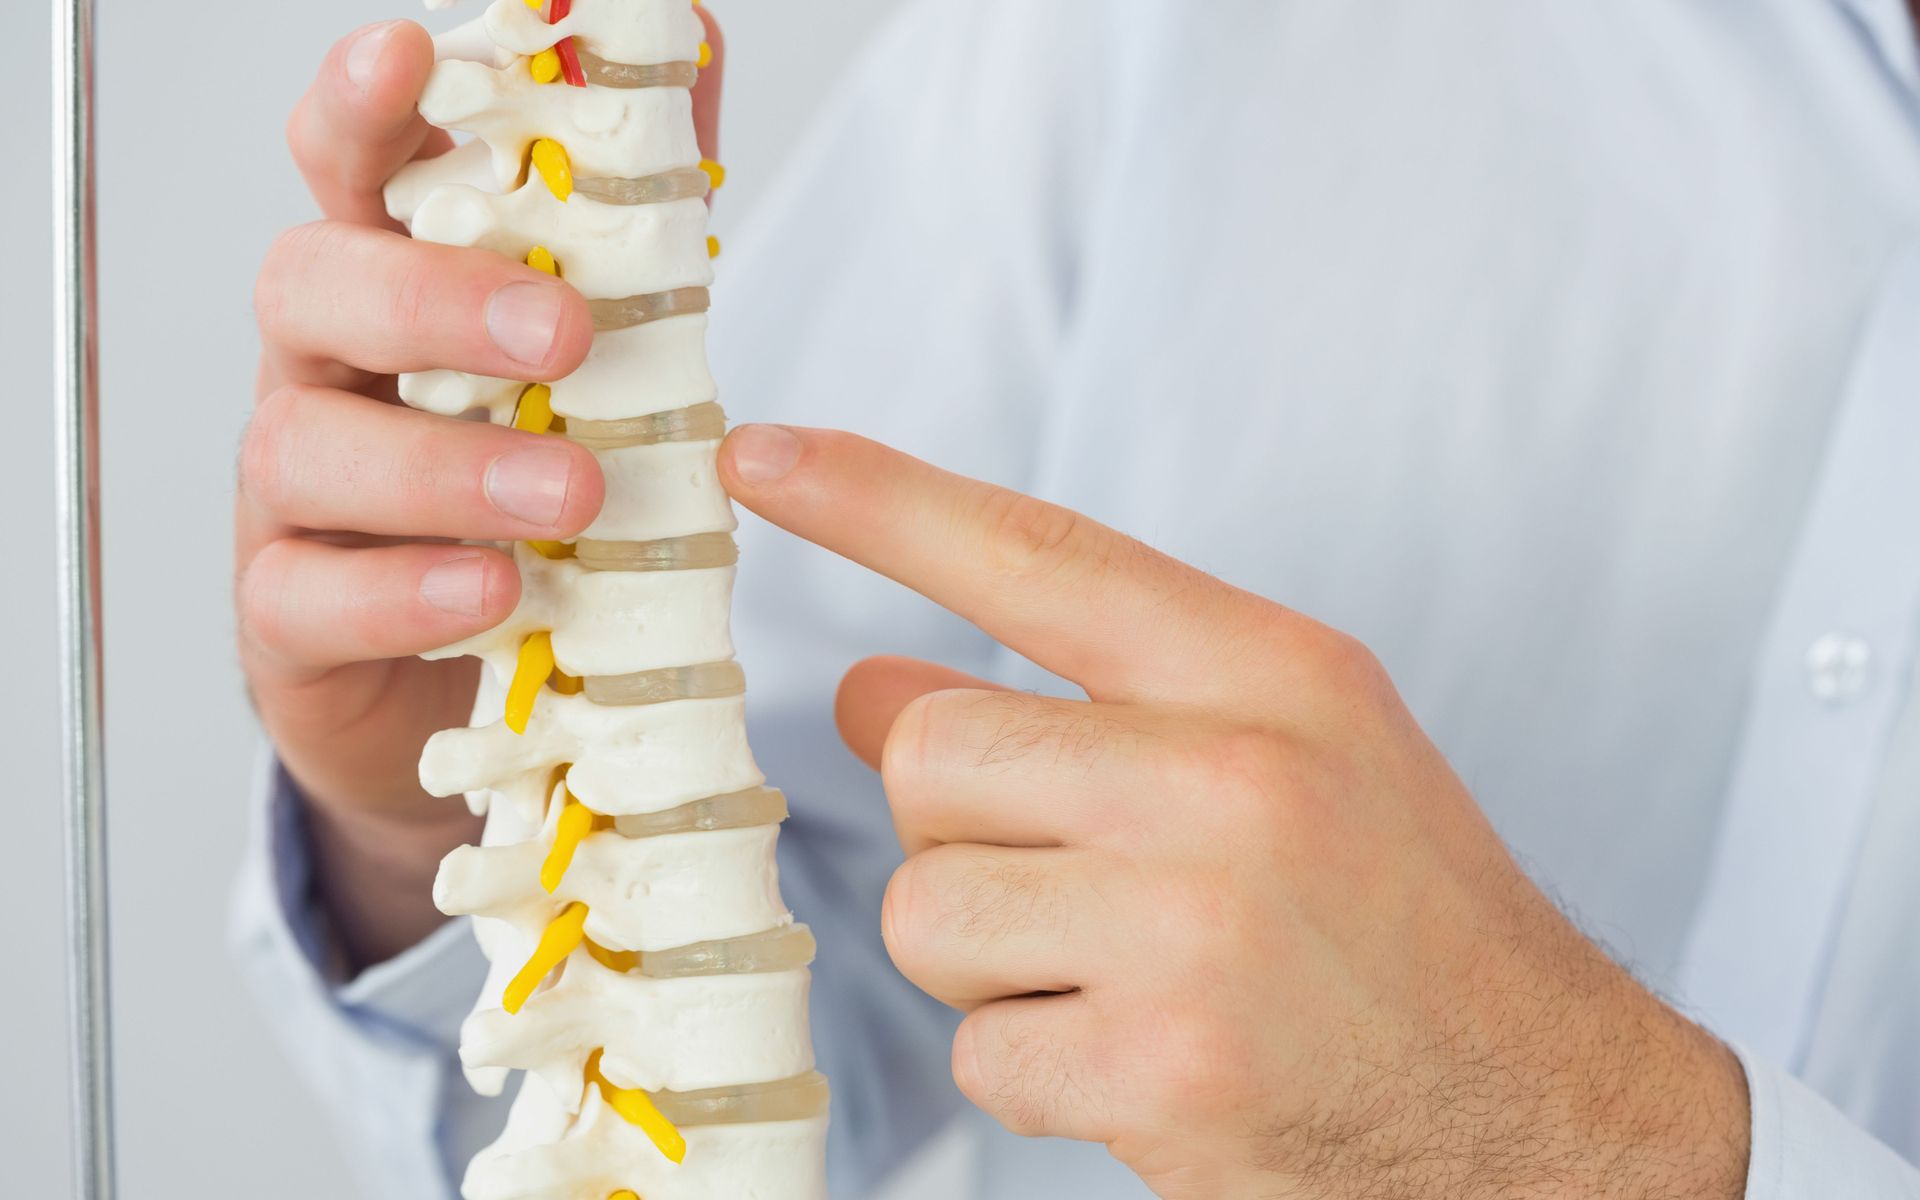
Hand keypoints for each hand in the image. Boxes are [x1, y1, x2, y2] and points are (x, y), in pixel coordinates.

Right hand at [239, 17, 723, 967]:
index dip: (362, 110)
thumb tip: (686, 35)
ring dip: (444, 466)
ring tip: (568, 496)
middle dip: (431, 299)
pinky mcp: (293, 616)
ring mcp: (297, 497)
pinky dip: (402, 594)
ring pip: (306, 445)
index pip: (350, 173)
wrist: (470, 675)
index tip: (407, 54)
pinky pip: (309, 596)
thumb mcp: (607, 344)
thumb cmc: (530, 483)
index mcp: (395, 288)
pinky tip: (488, 593)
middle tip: (561, 334)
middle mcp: (327, 374)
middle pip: (310, 288)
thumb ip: (638, 202)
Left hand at [718, 425, 1751, 1199]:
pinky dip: (1033, 1068)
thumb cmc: (1401, 920)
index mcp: (1272, 675)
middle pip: (933, 758)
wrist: (1541, 1118)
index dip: (880, 500)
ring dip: (987, 959)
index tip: (758, 456)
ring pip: (926, 911)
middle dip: (961, 828)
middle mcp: (1234, 781)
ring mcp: (1195, 932)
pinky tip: (1141, 1059)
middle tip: (1068, 876)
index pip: (1037, 554)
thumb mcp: (1284, 756)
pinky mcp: (1161, 1074)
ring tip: (1116, 974)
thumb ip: (1088, 705)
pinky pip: (976, 1055)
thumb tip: (867, 688)